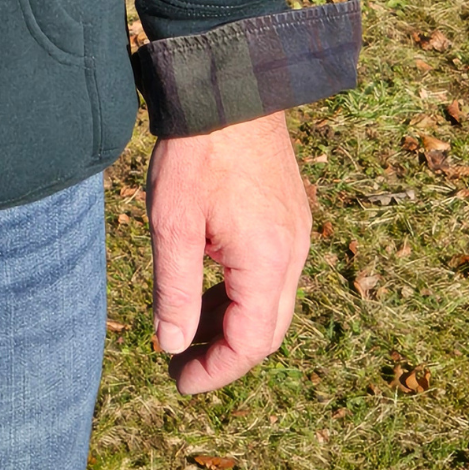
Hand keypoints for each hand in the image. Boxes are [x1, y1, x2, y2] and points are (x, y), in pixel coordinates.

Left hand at [146, 109, 311, 395]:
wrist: (229, 87)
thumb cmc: (196, 152)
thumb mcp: (172, 223)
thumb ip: (176, 290)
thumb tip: (173, 345)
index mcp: (268, 262)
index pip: (250, 343)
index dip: (216, 369)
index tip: (180, 382)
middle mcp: (293, 253)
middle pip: (267, 329)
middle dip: (226, 354)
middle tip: (182, 365)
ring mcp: (295, 233)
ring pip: (271, 301)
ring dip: (234, 322)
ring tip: (188, 327)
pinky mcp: (288, 215)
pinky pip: (272, 272)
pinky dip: (242, 291)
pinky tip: (208, 284)